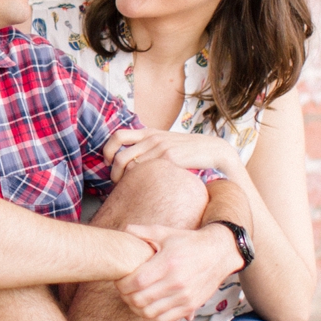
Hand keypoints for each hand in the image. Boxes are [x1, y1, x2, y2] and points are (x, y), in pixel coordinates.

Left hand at [103, 127, 232, 181]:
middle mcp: (152, 138)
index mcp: (149, 132)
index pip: (117, 136)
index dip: (107, 150)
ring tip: (128, 188)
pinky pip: (146, 170)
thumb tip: (130, 160)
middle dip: (113, 172)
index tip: (108, 162)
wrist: (212, 149)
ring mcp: (160, 147)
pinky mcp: (170, 158)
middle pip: (119, 156)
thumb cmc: (187, 151)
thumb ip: (149, 146)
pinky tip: (144, 189)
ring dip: (124, 179)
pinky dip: (140, 180)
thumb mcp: (165, 142)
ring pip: (130, 165)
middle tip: (116, 182)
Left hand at [114, 223, 242, 320]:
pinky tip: (149, 309)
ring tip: (135, 300)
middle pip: (140, 299)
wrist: (218, 253)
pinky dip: (153, 319)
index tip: (120, 281)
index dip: (122, 284)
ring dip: (137, 309)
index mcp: (168, 263)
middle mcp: (176, 282)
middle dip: (126, 297)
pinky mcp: (190, 306)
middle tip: (124, 291)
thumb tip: (124, 229)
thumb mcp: (166, 232)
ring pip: (150, 313)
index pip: (136, 281)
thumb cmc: (189, 242)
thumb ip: (143, 232)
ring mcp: (184, 297)